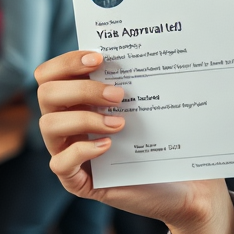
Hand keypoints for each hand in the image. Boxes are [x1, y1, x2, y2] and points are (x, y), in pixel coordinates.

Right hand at [35, 50, 233, 233]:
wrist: (187, 184)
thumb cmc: (168, 139)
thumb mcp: (151, 105)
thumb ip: (138, 82)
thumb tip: (143, 48)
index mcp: (80, 99)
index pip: (50, 75)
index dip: (66, 62)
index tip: (99, 58)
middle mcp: (69, 124)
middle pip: (46, 94)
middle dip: (82, 89)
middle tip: (118, 94)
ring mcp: (71, 152)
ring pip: (48, 125)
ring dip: (83, 118)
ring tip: (119, 123)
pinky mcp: (79, 181)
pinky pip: (59, 163)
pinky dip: (81, 150)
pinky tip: (108, 146)